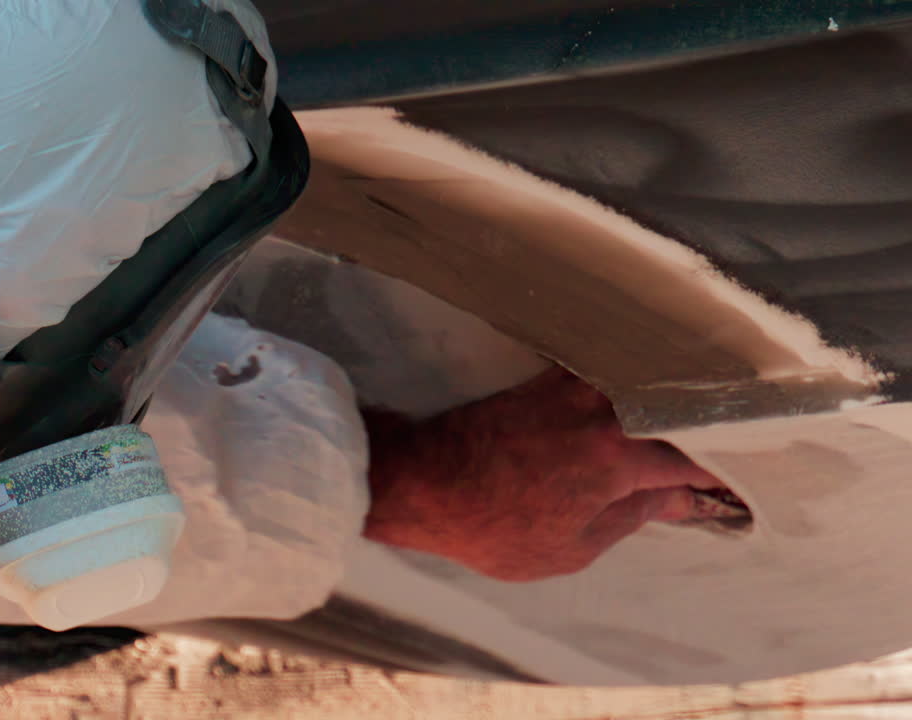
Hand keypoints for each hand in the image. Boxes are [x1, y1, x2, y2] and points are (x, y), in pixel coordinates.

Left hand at [362, 367, 725, 580]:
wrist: (421, 481)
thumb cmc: (492, 526)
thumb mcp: (574, 545)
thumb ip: (635, 514)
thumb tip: (681, 498)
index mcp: (619, 457)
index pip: (700, 457)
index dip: (734, 470)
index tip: (757, 480)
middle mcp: (604, 409)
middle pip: (685, 405)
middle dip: (721, 422)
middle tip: (754, 437)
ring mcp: (575, 384)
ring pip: (651, 377)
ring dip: (682, 391)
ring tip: (712, 406)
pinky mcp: (549, 374)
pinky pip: (610, 366)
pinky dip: (638, 375)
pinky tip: (652, 385)